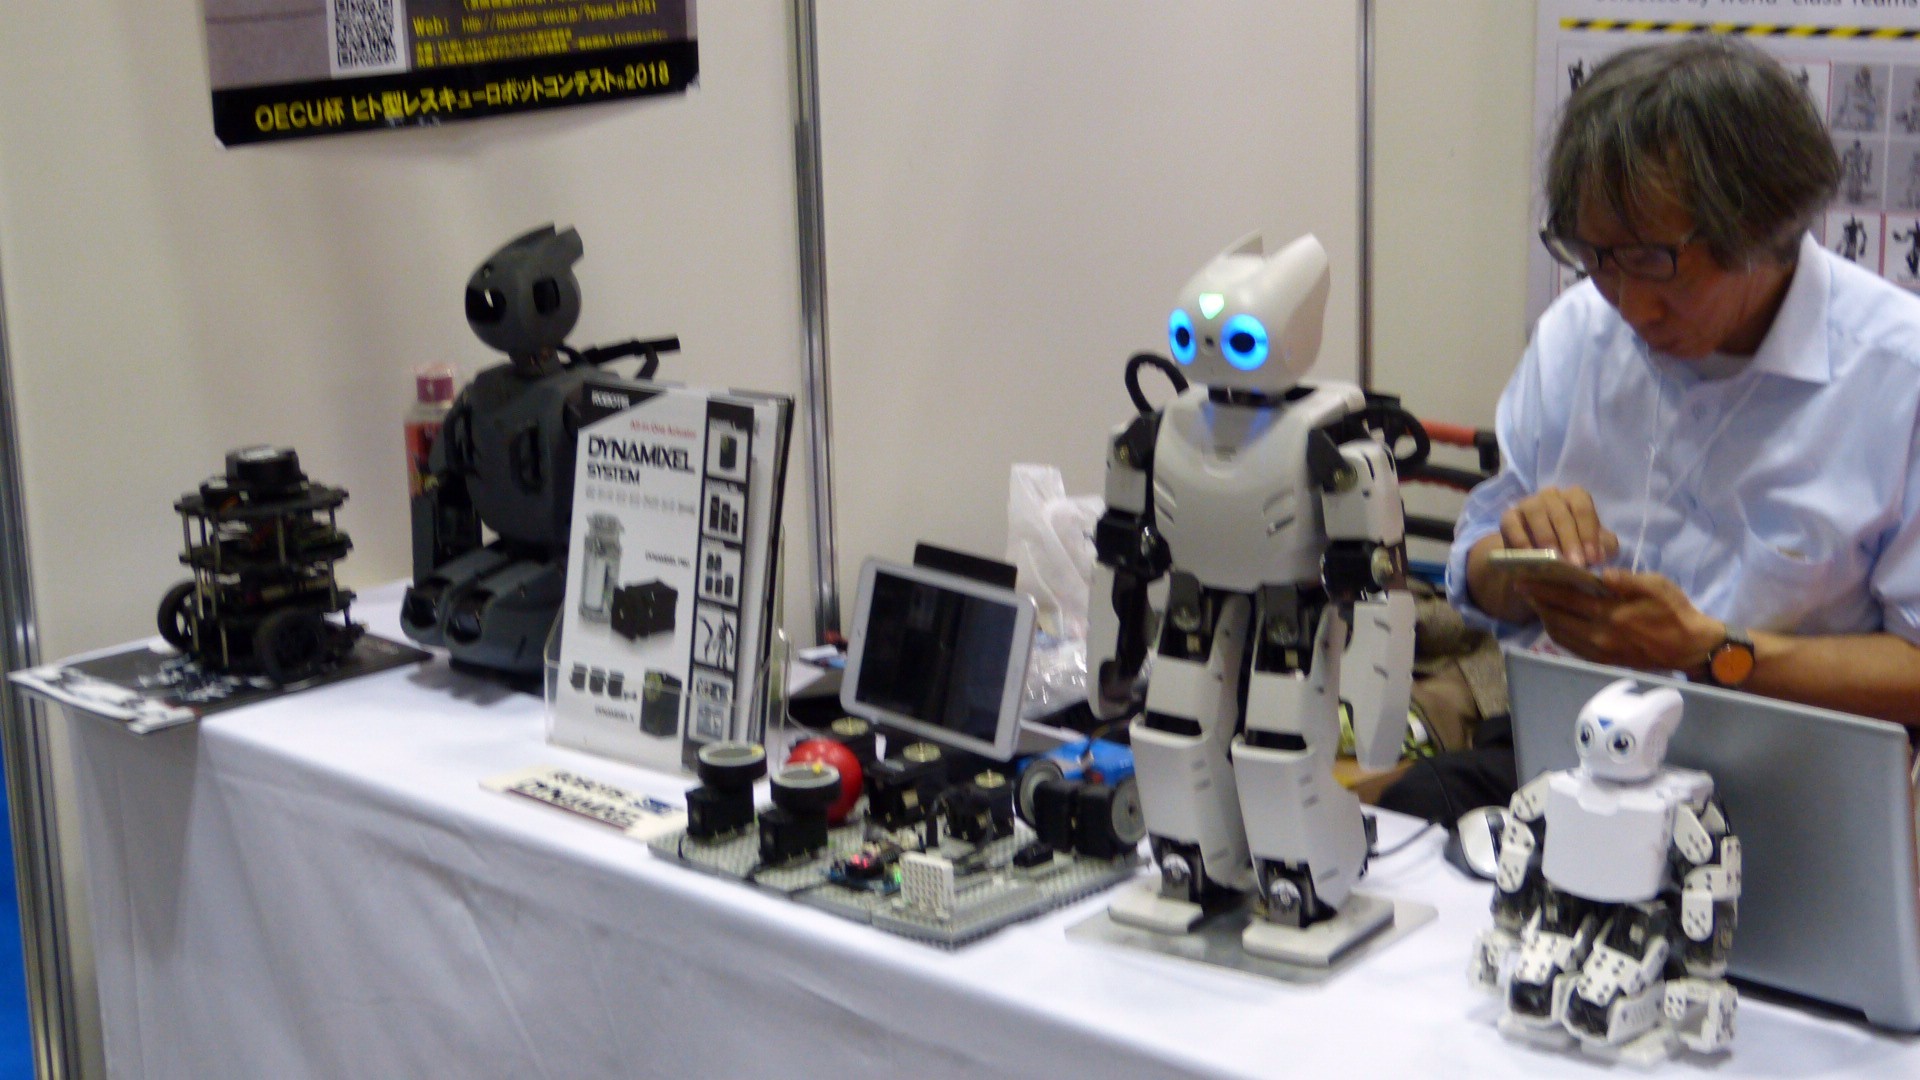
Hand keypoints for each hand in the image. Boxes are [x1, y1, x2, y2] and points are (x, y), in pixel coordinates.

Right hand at [1498, 486, 1618, 568]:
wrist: (1537, 556)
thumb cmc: (1570, 547)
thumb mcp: (1592, 547)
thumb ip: (1604, 547)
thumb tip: (1602, 553)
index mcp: (1574, 498)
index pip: (1583, 508)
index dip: (1589, 533)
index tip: (1593, 559)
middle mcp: (1551, 496)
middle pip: (1561, 512)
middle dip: (1570, 540)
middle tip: (1576, 564)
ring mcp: (1528, 504)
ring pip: (1537, 512)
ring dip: (1547, 537)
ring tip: (1553, 559)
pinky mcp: (1508, 517)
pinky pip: (1512, 523)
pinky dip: (1521, 540)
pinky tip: (1530, 556)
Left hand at [1518, 569, 1722, 671]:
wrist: (1690, 647)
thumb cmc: (1674, 611)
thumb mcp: (1656, 586)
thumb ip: (1626, 580)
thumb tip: (1600, 573)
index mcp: (1611, 614)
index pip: (1566, 599)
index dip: (1541, 589)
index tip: (1522, 580)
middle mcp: (1600, 636)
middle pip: (1556, 618)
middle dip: (1537, 603)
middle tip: (1524, 589)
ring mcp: (1600, 652)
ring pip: (1560, 635)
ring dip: (1545, 618)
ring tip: (1538, 603)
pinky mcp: (1603, 661)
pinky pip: (1571, 647)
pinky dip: (1559, 633)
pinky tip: (1556, 620)